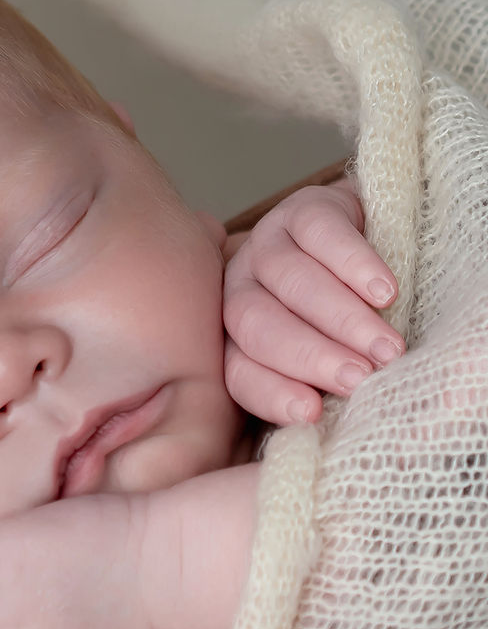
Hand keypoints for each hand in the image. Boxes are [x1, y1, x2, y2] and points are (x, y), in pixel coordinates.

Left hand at [223, 183, 404, 425]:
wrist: (374, 240)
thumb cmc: (355, 318)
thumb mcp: (343, 358)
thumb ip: (346, 387)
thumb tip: (379, 419)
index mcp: (240, 339)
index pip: (240, 373)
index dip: (273, 393)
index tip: (312, 413)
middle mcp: (241, 291)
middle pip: (261, 327)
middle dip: (312, 357)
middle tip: (361, 379)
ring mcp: (266, 247)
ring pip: (292, 283)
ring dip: (342, 319)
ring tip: (387, 347)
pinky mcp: (300, 209)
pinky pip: (320, 235)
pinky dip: (354, 266)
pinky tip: (385, 293)